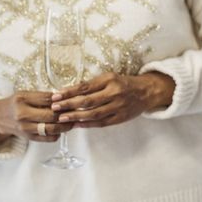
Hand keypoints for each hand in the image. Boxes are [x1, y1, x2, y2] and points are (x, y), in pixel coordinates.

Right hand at [0, 91, 70, 144]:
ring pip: (51, 128)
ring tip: (72, 121)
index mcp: (22, 100)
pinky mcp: (29, 138)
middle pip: (50, 115)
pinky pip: (48, 138)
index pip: (47, 99)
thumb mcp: (25, 94)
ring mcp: (25, 128)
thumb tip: (63, 98)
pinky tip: (62, 129)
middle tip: (76, 111)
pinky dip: (58, 134)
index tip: (71, 98)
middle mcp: (22, 115)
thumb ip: (41, 96)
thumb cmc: (16, 104)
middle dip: (66, 113)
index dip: (61, 99)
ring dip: (65, 126)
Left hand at [51, 72, 174, 128]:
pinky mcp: (120, 118)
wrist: (147, 92)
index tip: (56, 95)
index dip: (69, 92)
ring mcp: (118, 106)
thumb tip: (70, 92)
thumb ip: (93, 85)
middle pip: (87, 101)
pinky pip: (101, 122)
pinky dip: (88, 124)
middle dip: (69, 105)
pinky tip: (77, 124)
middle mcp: (114, 93)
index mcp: (110, 80)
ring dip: (76, 116)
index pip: (85, 87)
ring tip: (62, 118)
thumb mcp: (110, 77)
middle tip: (55, 107)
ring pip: (93, 113)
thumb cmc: (125, 83)